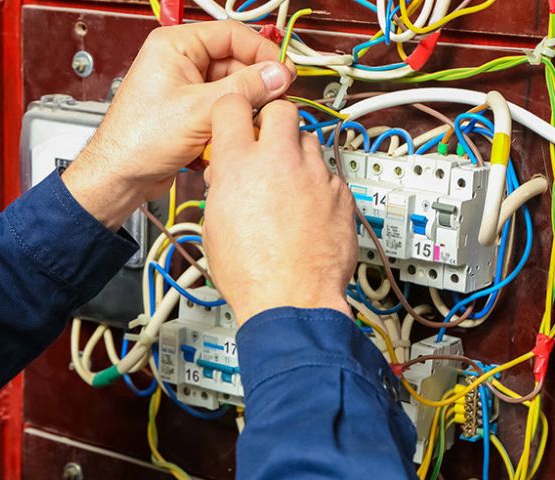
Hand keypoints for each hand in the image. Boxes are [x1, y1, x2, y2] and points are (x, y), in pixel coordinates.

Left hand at [62, 20, 295, 228]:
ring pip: (232, 89)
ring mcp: (185, 87)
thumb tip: (278, 74)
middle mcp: (180, 61)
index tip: (283, 72)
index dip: (262, 52)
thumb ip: (245, 89)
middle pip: (235, 63)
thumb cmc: (137, 139)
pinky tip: (228, 136)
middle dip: (254, 85)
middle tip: (274, 102)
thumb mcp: (200, 110)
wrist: (120, 176)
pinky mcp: (190, 111)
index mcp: (175, 45)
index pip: (232, 35)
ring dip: (242, 108)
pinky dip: (230, 121)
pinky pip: (222, 108)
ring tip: (247, 124)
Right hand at [202, 95, 356, 323]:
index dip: (232, 112)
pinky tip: (308, 207)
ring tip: (288, 182)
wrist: (291, 300)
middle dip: (273, 122)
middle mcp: (279, 161)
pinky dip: (318, 183)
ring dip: (297, 154)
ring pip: (310, 140)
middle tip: (267, 144)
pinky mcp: (341, 193)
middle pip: (282, 109)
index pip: (232, 105)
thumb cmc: (250, 273)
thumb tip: (227, 176)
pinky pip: (329, 173)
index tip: (235, 122)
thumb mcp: (214, 224)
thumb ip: (223, 186)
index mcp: (238, 165)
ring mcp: (315, 175)